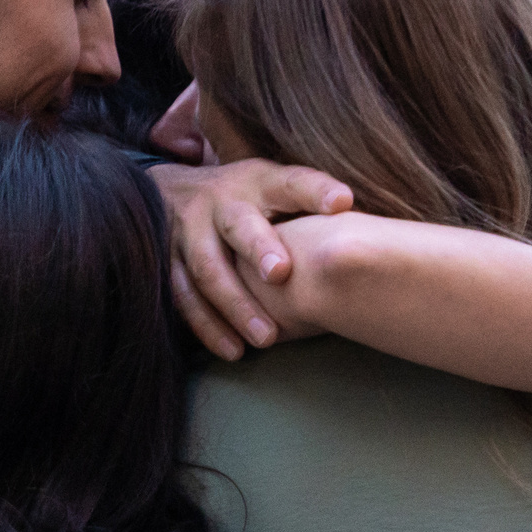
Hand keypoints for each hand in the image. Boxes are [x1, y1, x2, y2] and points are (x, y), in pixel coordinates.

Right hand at [150, 158, 354, 359]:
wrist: (166, 190)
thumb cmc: (245, 198)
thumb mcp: (274, 186)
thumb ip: (310, 202)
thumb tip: (366, 230)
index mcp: (257, 181)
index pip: (290, 182)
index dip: (315, 190)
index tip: (342, 202)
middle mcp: (219, 203)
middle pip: (238, 226)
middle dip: (258, 247)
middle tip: (281, 274)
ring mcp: (187, 232)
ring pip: (208, 270)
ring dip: (236, 305)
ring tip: (268, 338)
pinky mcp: (166, 261)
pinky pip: (184, 297)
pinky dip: (207, 327)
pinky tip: (233, 351)